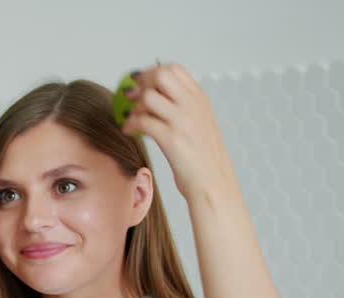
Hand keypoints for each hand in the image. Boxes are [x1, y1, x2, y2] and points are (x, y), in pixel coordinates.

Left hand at [121, 63, 235, 200]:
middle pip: (160, 76)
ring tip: (133, 120)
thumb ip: (183, 107)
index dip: (151, 73)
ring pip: (149, 97)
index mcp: (200, 99)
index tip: (141, 85)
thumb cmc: (203, 157)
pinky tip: (130, 131)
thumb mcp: (199, 123)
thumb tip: (154, 96)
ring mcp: (183, 121)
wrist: (213, 182)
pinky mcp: (172, 139)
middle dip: (141, 85)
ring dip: (134, 107)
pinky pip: (143, 121)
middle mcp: (193, 105)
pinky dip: (131, 124)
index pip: (174, 69)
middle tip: (132, 99)